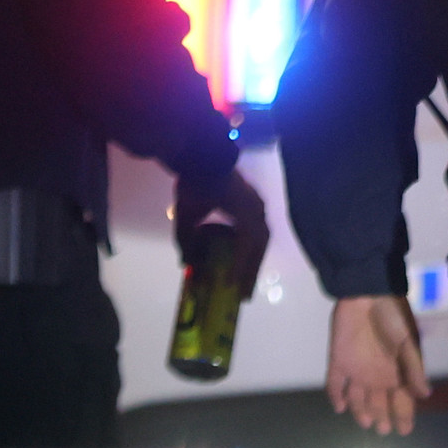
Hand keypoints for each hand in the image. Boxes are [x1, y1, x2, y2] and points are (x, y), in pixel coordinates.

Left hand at [173, 168, 270, 298]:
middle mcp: (256, 210)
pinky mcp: (252, 200)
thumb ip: (186, 240)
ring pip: (261, 239)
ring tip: (244, 281)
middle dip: (251, 272)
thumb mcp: (186, 215)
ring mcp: (256, 204)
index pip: (245, 248)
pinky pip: (257, 229)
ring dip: (253, 261)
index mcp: (244, 214)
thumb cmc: (194, 184)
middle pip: (259, 247)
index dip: (240, 269)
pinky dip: (252, 247)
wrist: (201, 152)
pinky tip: (242, 257)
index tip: (232, 288)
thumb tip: (186, 264)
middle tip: (244, 295)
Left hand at [326, 293, 429, 435]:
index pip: (402, 400)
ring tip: (365, 420)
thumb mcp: (408, 341)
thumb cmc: (392, 316)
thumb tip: (425, 395)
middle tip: (383, 428)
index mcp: (397, 371)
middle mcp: (378, 374)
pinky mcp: (339, 359)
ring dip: (360, 411)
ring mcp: (357, 368)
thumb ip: (414, 369)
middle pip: (379, 403)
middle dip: (381, 417)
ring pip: (357, 398)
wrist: (367, 291)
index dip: (404, 415)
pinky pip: (335, 383)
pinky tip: (340, 406)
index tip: (405, 430)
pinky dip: (336, 395)